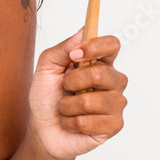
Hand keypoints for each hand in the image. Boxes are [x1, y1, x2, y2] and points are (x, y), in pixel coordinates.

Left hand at [27, 29, 127, 159]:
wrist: (43, 127)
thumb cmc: (47, 96)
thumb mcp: (46, 67)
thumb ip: (62, 49)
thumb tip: (82, 32)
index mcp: (100, 62)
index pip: (112, 45)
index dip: (95, 47)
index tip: (75, 55)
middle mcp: (114, 81)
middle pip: (101, 73)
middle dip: (72, 82)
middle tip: (65, 88)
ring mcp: (116, 104)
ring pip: (91, 101)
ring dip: (67, 106)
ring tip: (66, 108)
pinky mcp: (114, 125)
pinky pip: (89, 122)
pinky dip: (71, 122)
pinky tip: (72, 122)